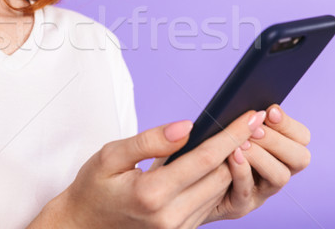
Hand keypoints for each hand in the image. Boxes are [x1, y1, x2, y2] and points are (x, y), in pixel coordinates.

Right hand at [28, 110, 266, 228]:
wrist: (83, 225)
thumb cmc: (93, 187)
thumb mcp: (111, 155)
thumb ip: (150, 140)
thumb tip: (187, 126)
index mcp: (152, 194)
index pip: (205, 159)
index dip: (232, 135)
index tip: (251, 116)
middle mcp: (170, 217)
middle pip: (221, 176)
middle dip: (240, 147)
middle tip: (250, 121)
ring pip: (220, 191)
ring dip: (233, 164)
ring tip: (239, 137)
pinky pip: (209, 203)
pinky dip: (218, 180)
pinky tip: (220, 161)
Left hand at [201, 104, 311, 223]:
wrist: (185, 182)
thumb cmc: (208, 147)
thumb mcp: (228, 128)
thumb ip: (244, 120)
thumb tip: (254, 109)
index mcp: (279, 151)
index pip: (302, 137)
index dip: (288, 124)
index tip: (270, 111)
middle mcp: (275, 171)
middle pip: (300, 158)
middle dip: (277, 140)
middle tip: (256, 130)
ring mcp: (260, 191)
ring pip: (280, 177)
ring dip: (261, 156)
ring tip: (241, 143)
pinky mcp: (240, 205)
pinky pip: (246, 191)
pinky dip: (241, 171)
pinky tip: (231, 156)